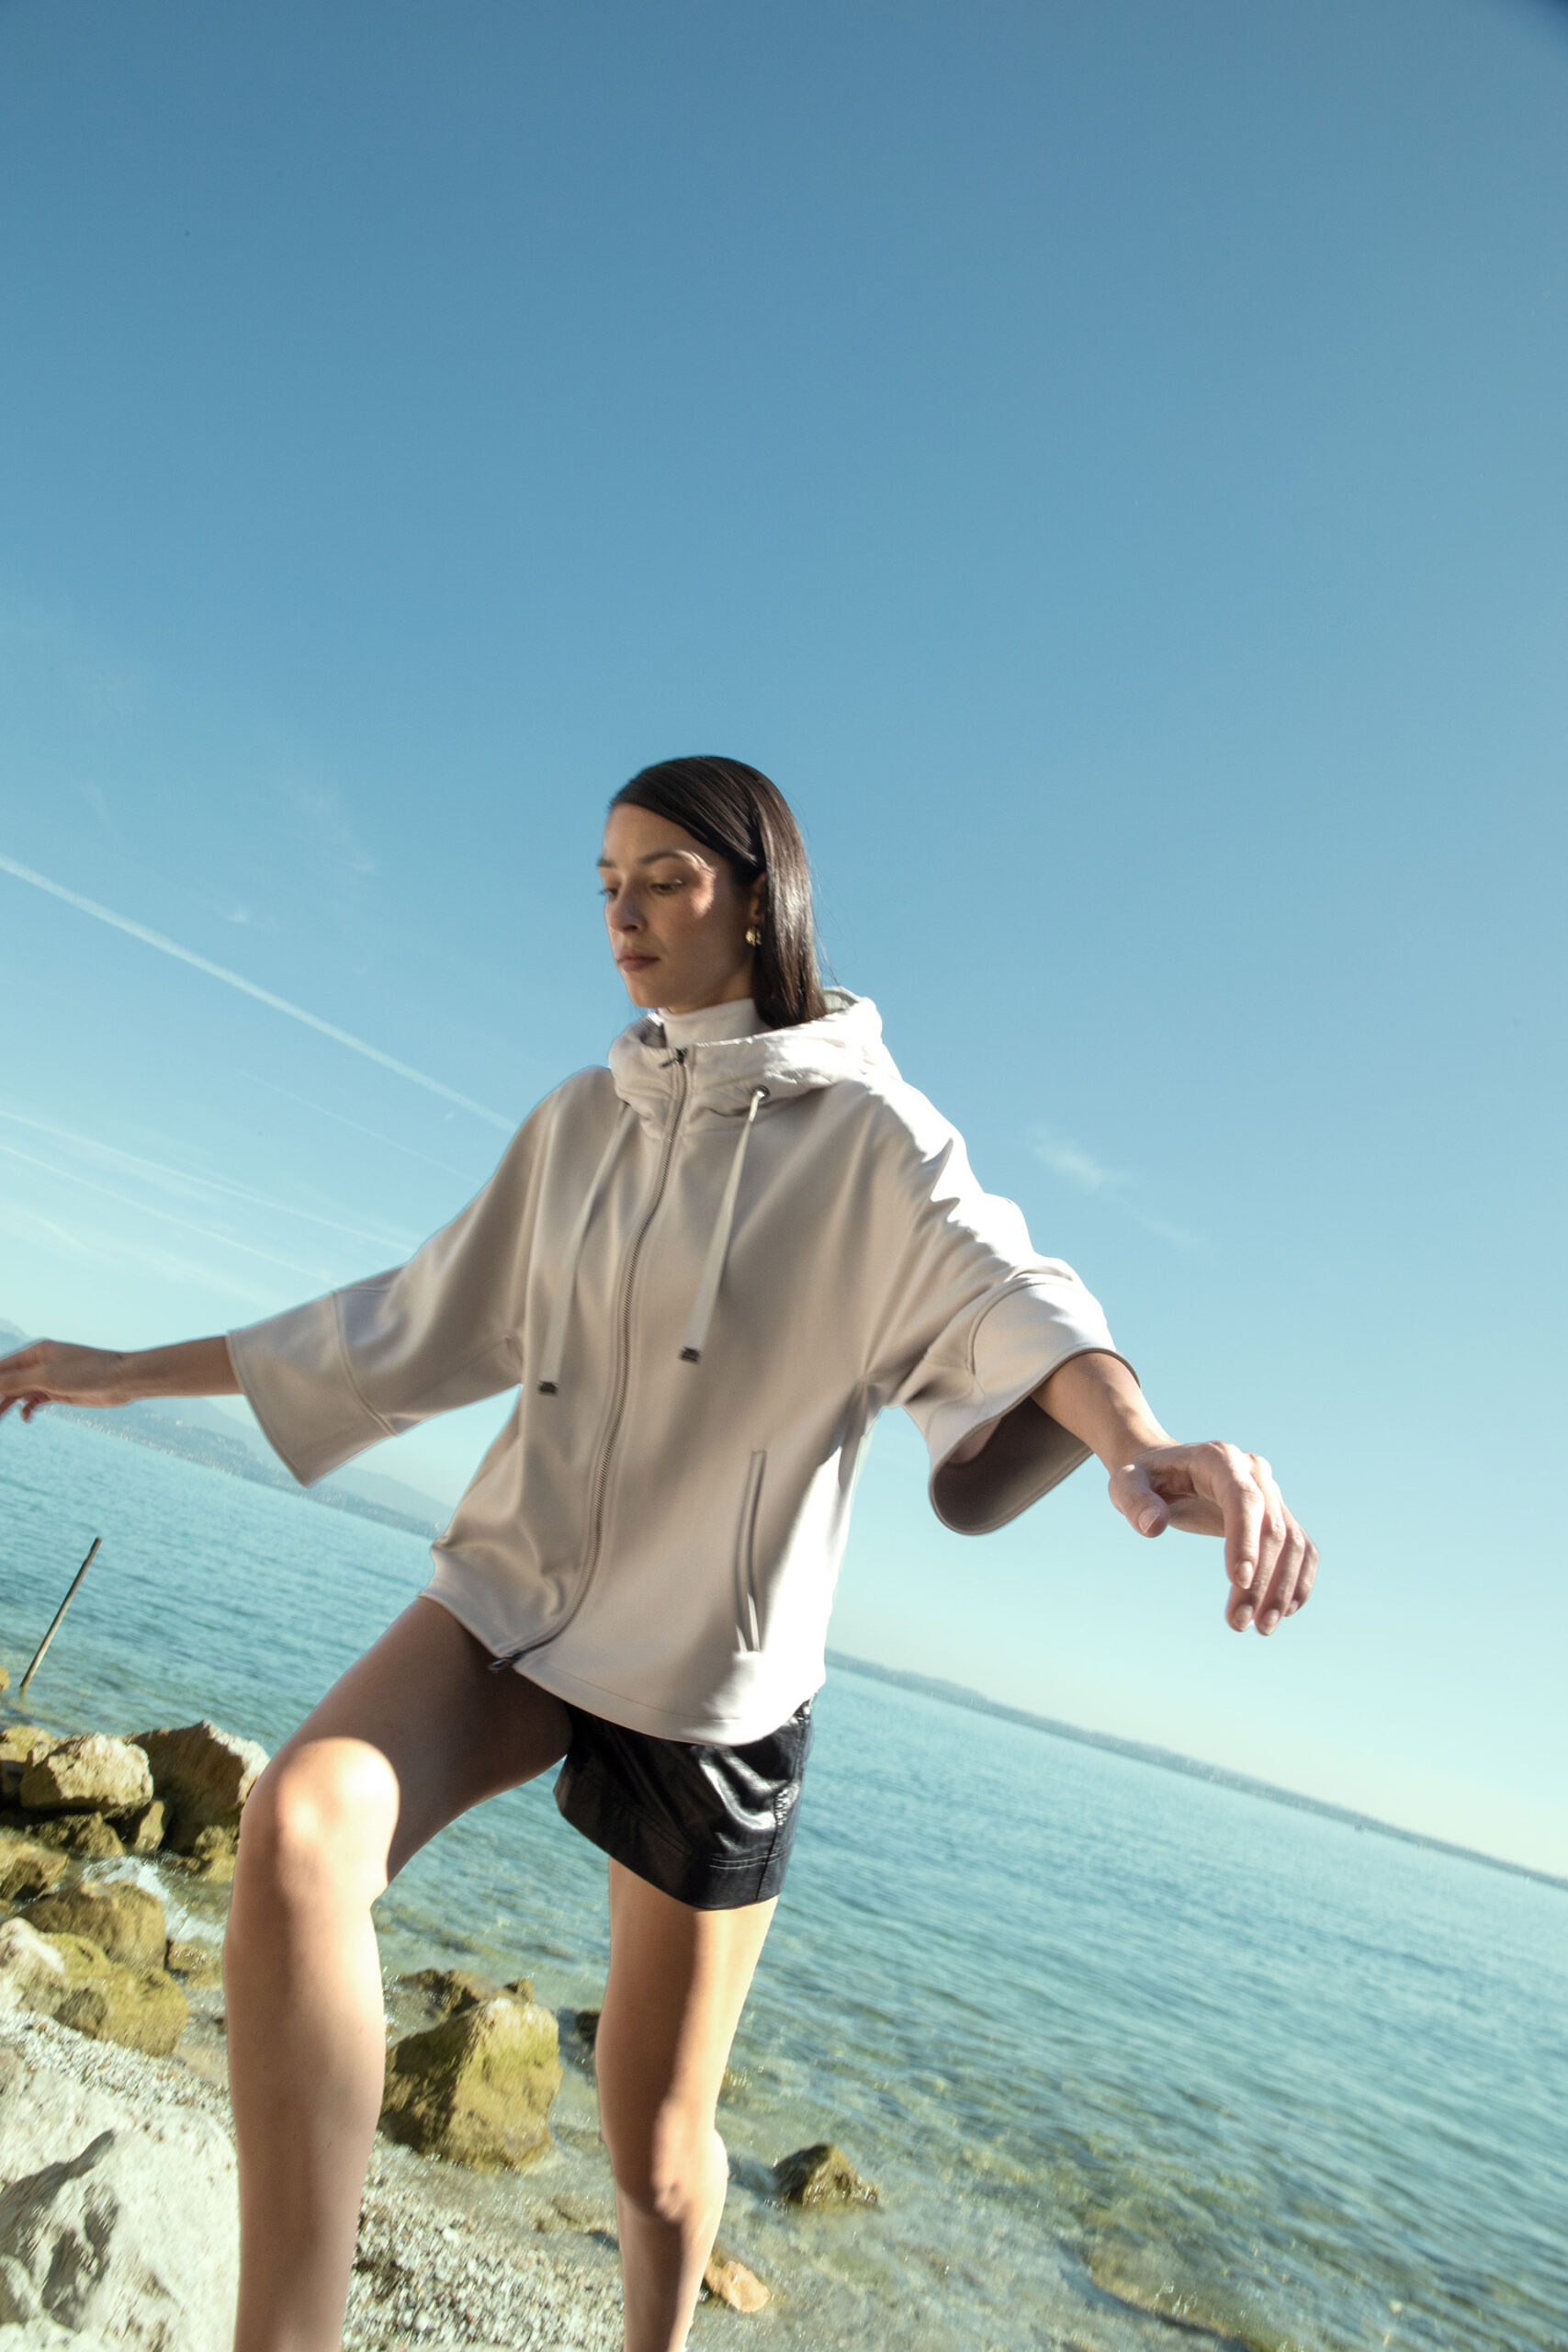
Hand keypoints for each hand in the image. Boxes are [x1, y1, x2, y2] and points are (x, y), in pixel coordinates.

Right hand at [0, 1340, 131, 1421]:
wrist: (121, 1380)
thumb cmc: (87, 1372)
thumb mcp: (48, 1377)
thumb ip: (17, 1380)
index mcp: (36, 1352)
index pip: (3, 1367)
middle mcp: (40, 1363)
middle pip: (9, 1380)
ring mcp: (50, 1378)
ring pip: (21, 1391)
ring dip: (8, 1404)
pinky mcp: (60, 1391)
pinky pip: (36, 1400)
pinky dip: (28, 1408)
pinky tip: (27, 1417)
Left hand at [1107, 1441, 1316, 1635]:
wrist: (1166, 1470)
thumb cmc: (1143, 1478)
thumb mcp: (1125, 1484)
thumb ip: (1134, 1502)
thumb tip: (1153, 1527)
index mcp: (1219, 1459)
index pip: (1243, 1499)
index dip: (1245, 1539)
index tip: (1237, 1581)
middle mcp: (1253, 1471)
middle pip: (1272, 1526)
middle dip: (1261, 1579)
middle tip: (1238, 1623)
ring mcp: (1270, 1492)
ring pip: (1293, 1541)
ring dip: (1282, 1588)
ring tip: (1261, 1627)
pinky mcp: (1276, 1514)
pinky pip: (1301, 1547)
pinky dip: (1299, 1579)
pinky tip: (1285, 1611)